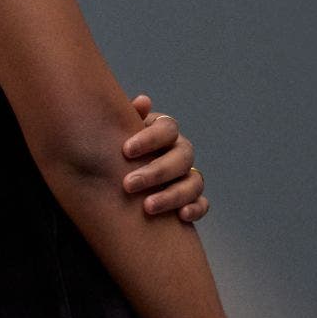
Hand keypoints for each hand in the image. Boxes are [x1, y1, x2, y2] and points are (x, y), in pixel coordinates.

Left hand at [121, 92, 208, 221]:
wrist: (114, 181)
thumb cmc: (114, 153)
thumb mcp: (114, 134)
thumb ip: (123, 118)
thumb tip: (143, 101)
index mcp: (163, 132)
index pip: (168, 128)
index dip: (150, 138)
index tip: (125, 151)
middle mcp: (180, 151)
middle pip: (181, 156)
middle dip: (156, 171)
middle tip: (128, 184)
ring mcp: (188, 176)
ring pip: (194, 182)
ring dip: (173, 195)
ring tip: (147, 207)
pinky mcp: (192, 200)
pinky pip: (202, 203)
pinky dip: (195, 209)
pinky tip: (180, 216)